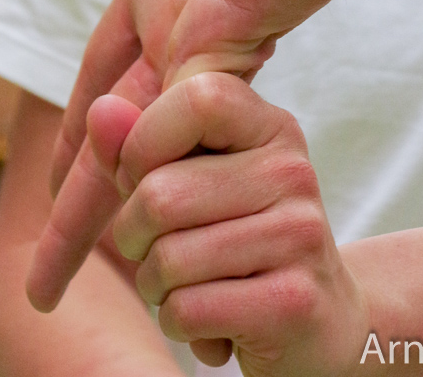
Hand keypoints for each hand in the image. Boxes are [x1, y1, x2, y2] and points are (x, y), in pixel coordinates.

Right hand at [28, 0, 422, 311]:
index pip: (111, 56)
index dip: (84, 109)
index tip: (62, 166)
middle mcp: (192, 8)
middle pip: (117, 114)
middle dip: (79, 188)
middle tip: (43, 269)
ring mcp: (216, 23)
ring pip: (140, 130)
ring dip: (94, 199)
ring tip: (56, 270)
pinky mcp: (242, 27)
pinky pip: (174, 106)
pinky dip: (138, 154)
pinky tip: (104, 203)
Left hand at [91, 74, 370, 376]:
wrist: (321, 318)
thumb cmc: (238, 239)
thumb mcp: (193, 181)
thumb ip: (142, 146)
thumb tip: (101, 110)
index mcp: (271, 127)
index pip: (196, 99)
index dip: (144, 142)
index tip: (144, 178)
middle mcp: (292, 171)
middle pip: (159, 194)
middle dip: (134, 236)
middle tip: (163, 250)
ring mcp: (299, 234)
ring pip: (167, 259)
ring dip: (156, 286)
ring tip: (190, 285)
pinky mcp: (293, 302)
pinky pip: (186, 311)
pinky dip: (178, 324)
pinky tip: (212, 321)